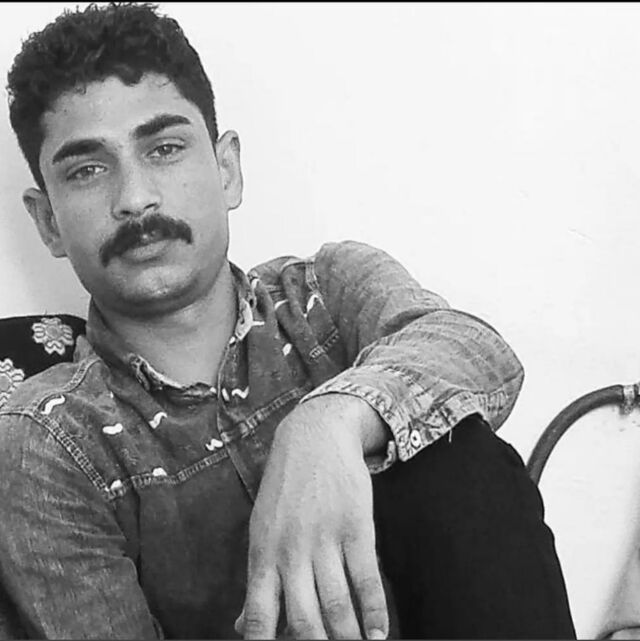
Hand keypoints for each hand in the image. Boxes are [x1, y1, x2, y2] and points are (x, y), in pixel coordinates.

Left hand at [235, 395, 388, 639]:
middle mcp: (291, 550)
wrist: (314, 436)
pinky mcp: (356, 525)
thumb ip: (257, 580)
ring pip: (337, 603)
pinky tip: (379, 633)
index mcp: (262, 554)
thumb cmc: (285, 489)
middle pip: (303, 619)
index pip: (258, 615)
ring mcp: (324, 538)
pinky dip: (375, 611)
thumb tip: (242, 626)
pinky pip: (367, 578)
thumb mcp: (262, 530)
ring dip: (348, 637)